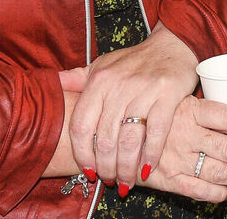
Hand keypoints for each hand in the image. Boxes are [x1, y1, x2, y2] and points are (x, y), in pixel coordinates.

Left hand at [64, 23, 198, 191]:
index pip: (81, 126)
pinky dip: (151, 154)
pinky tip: (147, 168)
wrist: (173, 45)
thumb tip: (53, 83)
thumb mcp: (102, 65)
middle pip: (105, 139)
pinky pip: (156, 132)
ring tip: (126, 181)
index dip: (83, 155)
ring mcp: (144, 90)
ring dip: (126, 168)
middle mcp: (118, 85)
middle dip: (106, 167)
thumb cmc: (135, 60)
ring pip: (129, 140)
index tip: (88, 171)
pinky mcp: (168, 94)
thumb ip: (77, 77)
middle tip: (110, 180)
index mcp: (99, 81)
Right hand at [137, 94, 226, 201]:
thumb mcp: (177, 102)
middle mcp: (185, 134)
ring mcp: (177, 158)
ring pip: (220, 172)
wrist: (119, 139)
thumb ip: (203, 110)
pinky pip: (201, 190)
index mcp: (190, 109)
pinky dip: (220, 193)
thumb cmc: (153, 120)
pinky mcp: (169, 179)